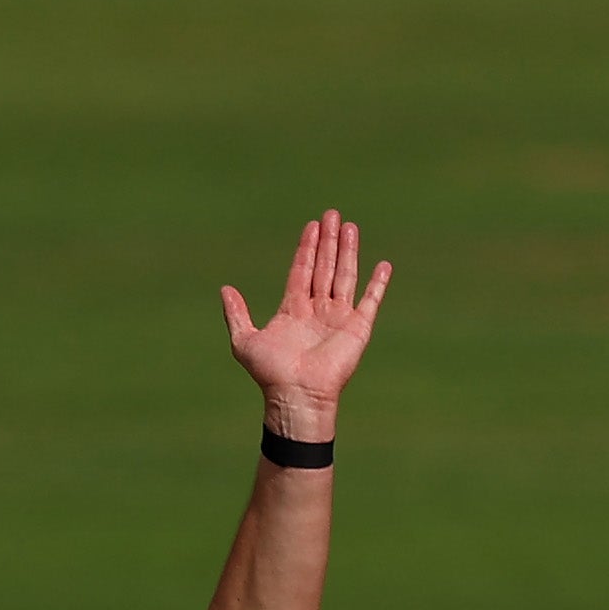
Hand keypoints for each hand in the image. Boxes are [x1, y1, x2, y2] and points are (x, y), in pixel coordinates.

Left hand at [220, 210, 389, 441]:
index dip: (306, 248)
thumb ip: (237, 314)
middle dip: (327, 241)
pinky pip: (370, 300)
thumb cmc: (270, 373)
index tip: (311, 225)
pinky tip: (383, 265)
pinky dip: (378, 283)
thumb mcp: (244, 341)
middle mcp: (317, 311)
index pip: (302, 271)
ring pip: (344, 276)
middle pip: (324, 268)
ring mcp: (339, 319)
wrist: (297, 394)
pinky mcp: (357, 328)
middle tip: (331, 215)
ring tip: (349, 226)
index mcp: (293, 311)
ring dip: (347, 251)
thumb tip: (225, 289)